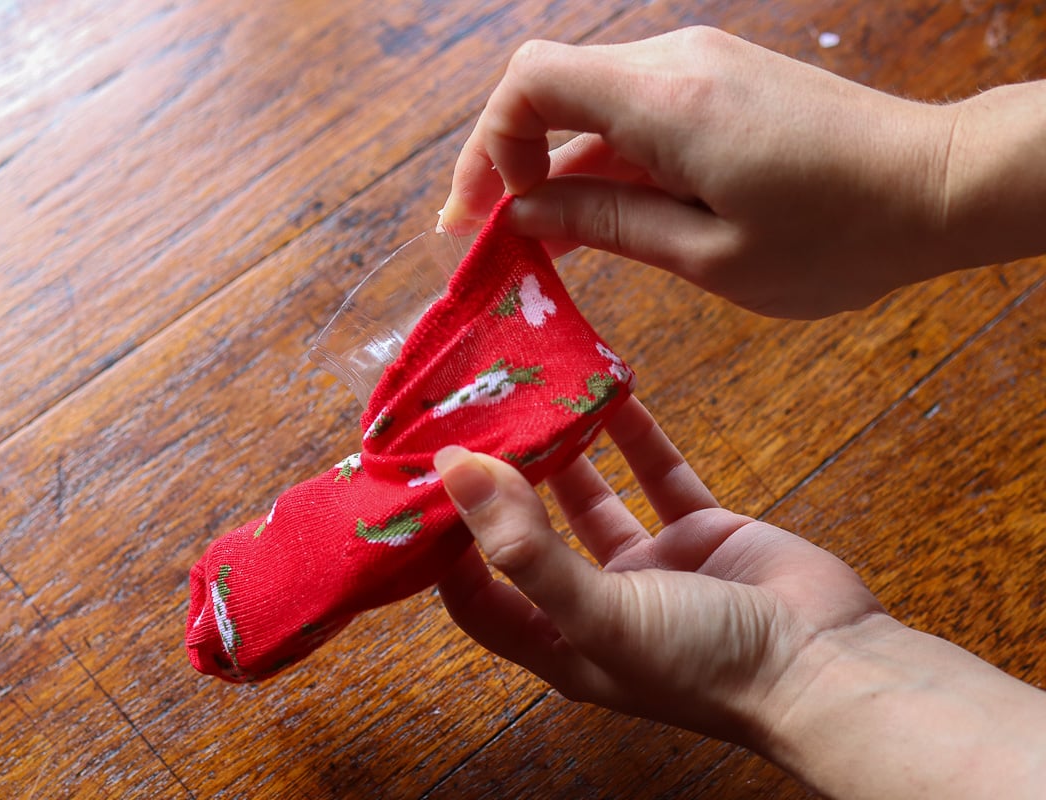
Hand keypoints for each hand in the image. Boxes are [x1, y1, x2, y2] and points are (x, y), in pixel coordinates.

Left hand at [432, 395, 886, 745]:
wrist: (828, 664)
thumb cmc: (707, 662)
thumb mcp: (601, 613)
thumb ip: (526, 548)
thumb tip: (455, 474)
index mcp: (562, 643)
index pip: (478, 596)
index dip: (445, 546)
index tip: (420, 485)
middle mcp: (597, 605)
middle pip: (529, 538)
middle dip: (498, 486)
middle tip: (469, 423)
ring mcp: (651, 568)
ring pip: (591, 500)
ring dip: (562, 455)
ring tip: (529, 402)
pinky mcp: (699, 533)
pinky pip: (657, 476)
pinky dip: (635, 438)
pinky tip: (612, 396)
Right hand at [439, 27, 960, 317]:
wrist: (940, 185)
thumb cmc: (836, 236)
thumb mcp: (708, 254)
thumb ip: (607, 223)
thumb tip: (527, 213)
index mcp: (663, 101)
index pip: (528, 83)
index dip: (488, 146)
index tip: (489, 217)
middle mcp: (675, 63)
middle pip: (549, 87)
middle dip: (507, 161)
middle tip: (492, 237)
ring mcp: (701, 66)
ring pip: (590, 104)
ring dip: (558, 167)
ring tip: (547, 243)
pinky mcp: (722, 82)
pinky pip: (636, 112)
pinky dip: (605, 160)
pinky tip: (604, 218)